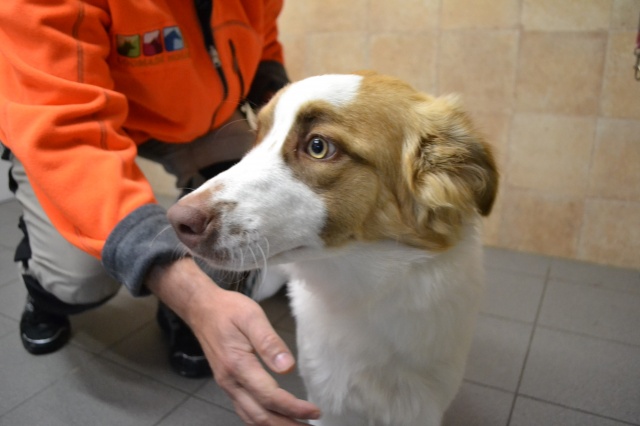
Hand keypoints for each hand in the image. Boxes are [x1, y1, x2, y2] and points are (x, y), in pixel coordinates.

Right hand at [146, 258, 320, 424]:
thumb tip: (287, 367)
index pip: (269, 396)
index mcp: (238, 365)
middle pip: (261, 415)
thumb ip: (269, 343)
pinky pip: (245, 410)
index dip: (294, 407)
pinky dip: (262, 421)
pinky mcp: (229, 384)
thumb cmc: (227, 310)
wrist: (201, 309)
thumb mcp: (252, 317)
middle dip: (287, 425)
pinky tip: (276, 420)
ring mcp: (228, 385)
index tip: (315, 411)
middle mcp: (230, 381)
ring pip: (252, 417)